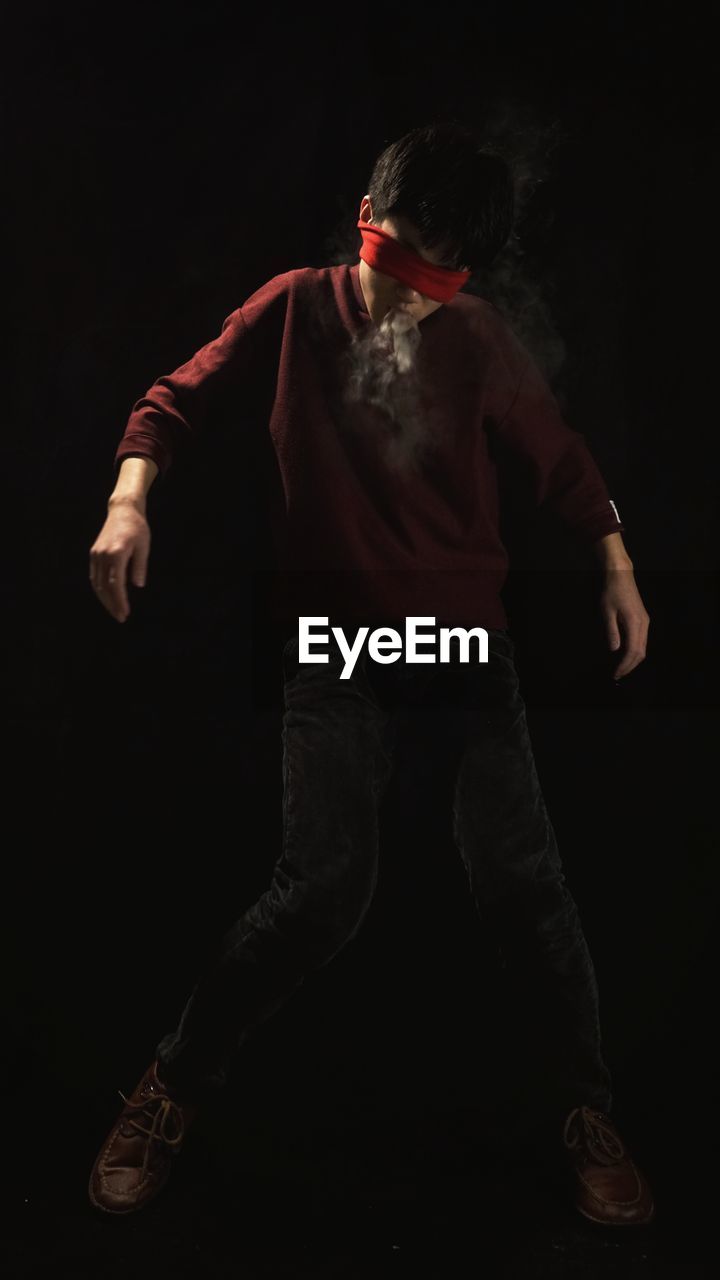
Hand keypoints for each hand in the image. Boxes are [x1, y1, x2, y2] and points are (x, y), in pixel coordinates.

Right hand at [89, 499, 150, 622]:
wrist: (123, 510)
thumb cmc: (137, 527)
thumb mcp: (144, 546)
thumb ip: (140, 566)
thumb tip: (138, 586)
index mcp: (116, 554)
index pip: (116, 584)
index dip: (120, 601)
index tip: (125, 613)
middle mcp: (103, 555)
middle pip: (104, 587)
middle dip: (112, 604)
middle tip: (120, 617)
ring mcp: (96, 554)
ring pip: (97, 583)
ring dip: (104, 599)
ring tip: (114, 611)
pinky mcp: (94, 553)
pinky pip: (94, 576)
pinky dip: (99, 589)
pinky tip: (106, 597)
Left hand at [600, 567, 649, 679]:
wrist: (620, 575)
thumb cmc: (611, 591)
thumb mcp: (607, 611)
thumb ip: (611, 630)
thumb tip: (614, 650)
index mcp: (635, 622)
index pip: (633, 651)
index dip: (625, 664)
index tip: (615, 674)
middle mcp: (644, 624)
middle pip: (641, 652)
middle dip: (630, 666)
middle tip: (617, 675)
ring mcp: (645, 622)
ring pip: (643, 647)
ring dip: (633, 660)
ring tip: (621, 668)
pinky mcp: (643, 619)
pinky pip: (642, 640)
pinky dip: (635, 651)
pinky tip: (625, 654)